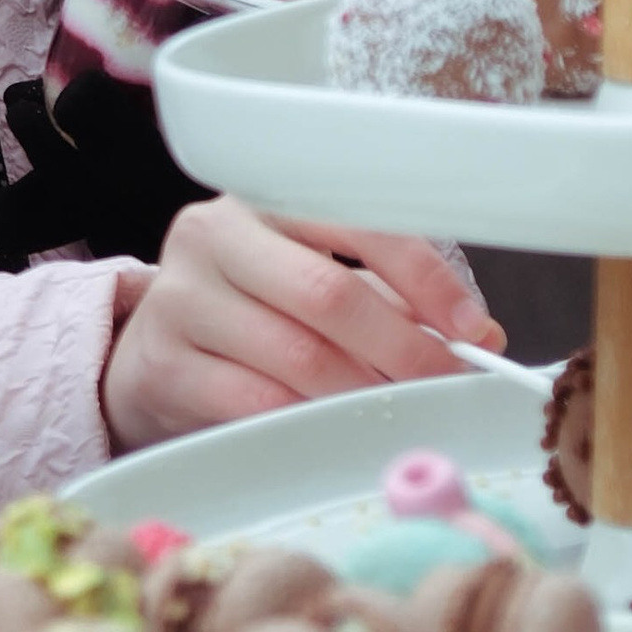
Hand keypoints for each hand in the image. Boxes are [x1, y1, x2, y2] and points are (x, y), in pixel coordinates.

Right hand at [101, 195, 505, 450]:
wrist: (149, 356)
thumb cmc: (249, 314)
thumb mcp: (313, 285)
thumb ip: (393, 303)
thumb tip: (483, 337)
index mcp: (262, 200)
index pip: (356, 221)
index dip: (422, 277)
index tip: (470, 329)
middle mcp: (213, 236)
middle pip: (328, 293)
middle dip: (403, 348)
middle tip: (445, 387)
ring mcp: (179, 299)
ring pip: (296, 355)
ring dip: (363, 394)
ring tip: (400, 413)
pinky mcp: (162, 365)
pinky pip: (255, 403)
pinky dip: (310, 423)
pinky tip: (338, 432)